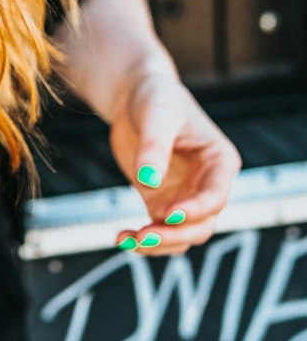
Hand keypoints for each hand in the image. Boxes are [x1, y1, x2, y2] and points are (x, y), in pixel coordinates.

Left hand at [106, 67, 242, 256]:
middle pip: (201, 225)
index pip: (216, 196)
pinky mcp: (162, 201)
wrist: (135, 96)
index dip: (196, 210)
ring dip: (158, 244)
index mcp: (220, 162)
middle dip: (174, 234)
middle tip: (142, 235)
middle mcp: (208, 185)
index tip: (169, 214)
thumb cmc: (155, 97)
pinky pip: (159, 230)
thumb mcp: (156, 115)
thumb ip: (154, 148)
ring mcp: (185, 197)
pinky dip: (143, 239)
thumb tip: (148, 182)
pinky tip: (121, 236)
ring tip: (126, 239)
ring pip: (181, 236)